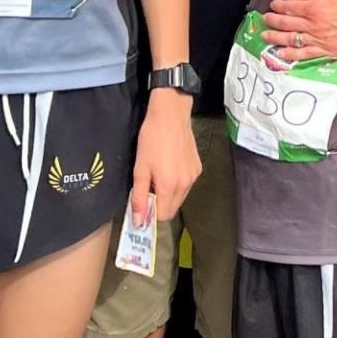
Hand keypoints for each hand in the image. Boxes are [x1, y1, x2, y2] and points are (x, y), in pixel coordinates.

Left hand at [131, 97, 200, 222]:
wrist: (171, 115)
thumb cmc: (151, 139)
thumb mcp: (140, 168)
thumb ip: (139, 197)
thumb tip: (138, 222)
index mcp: (169, 186)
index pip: (162, 216)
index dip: (150, 214)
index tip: (141, 204)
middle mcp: (185, 185)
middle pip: (172, 209)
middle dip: (159, 204)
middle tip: (147, 187)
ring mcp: (194, 176)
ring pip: (179, 198)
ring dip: (167, 194)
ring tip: (158, 175)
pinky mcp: (198, 168)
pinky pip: (186, 186)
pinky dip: (176, 184)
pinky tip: (169, 167)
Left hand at [265, 0, 336, 60]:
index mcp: (315, 7)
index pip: (290, 8)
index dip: (279, 6)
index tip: (273, 5)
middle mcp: (315, 26)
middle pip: (288, 25)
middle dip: (273, 23)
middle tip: (264, 21)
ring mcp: (323, 40)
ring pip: (293, 41)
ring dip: (276, 39)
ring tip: (265, 38)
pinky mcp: (332, 51)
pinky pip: (308, 55)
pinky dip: (293, 55)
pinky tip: (282, 53)